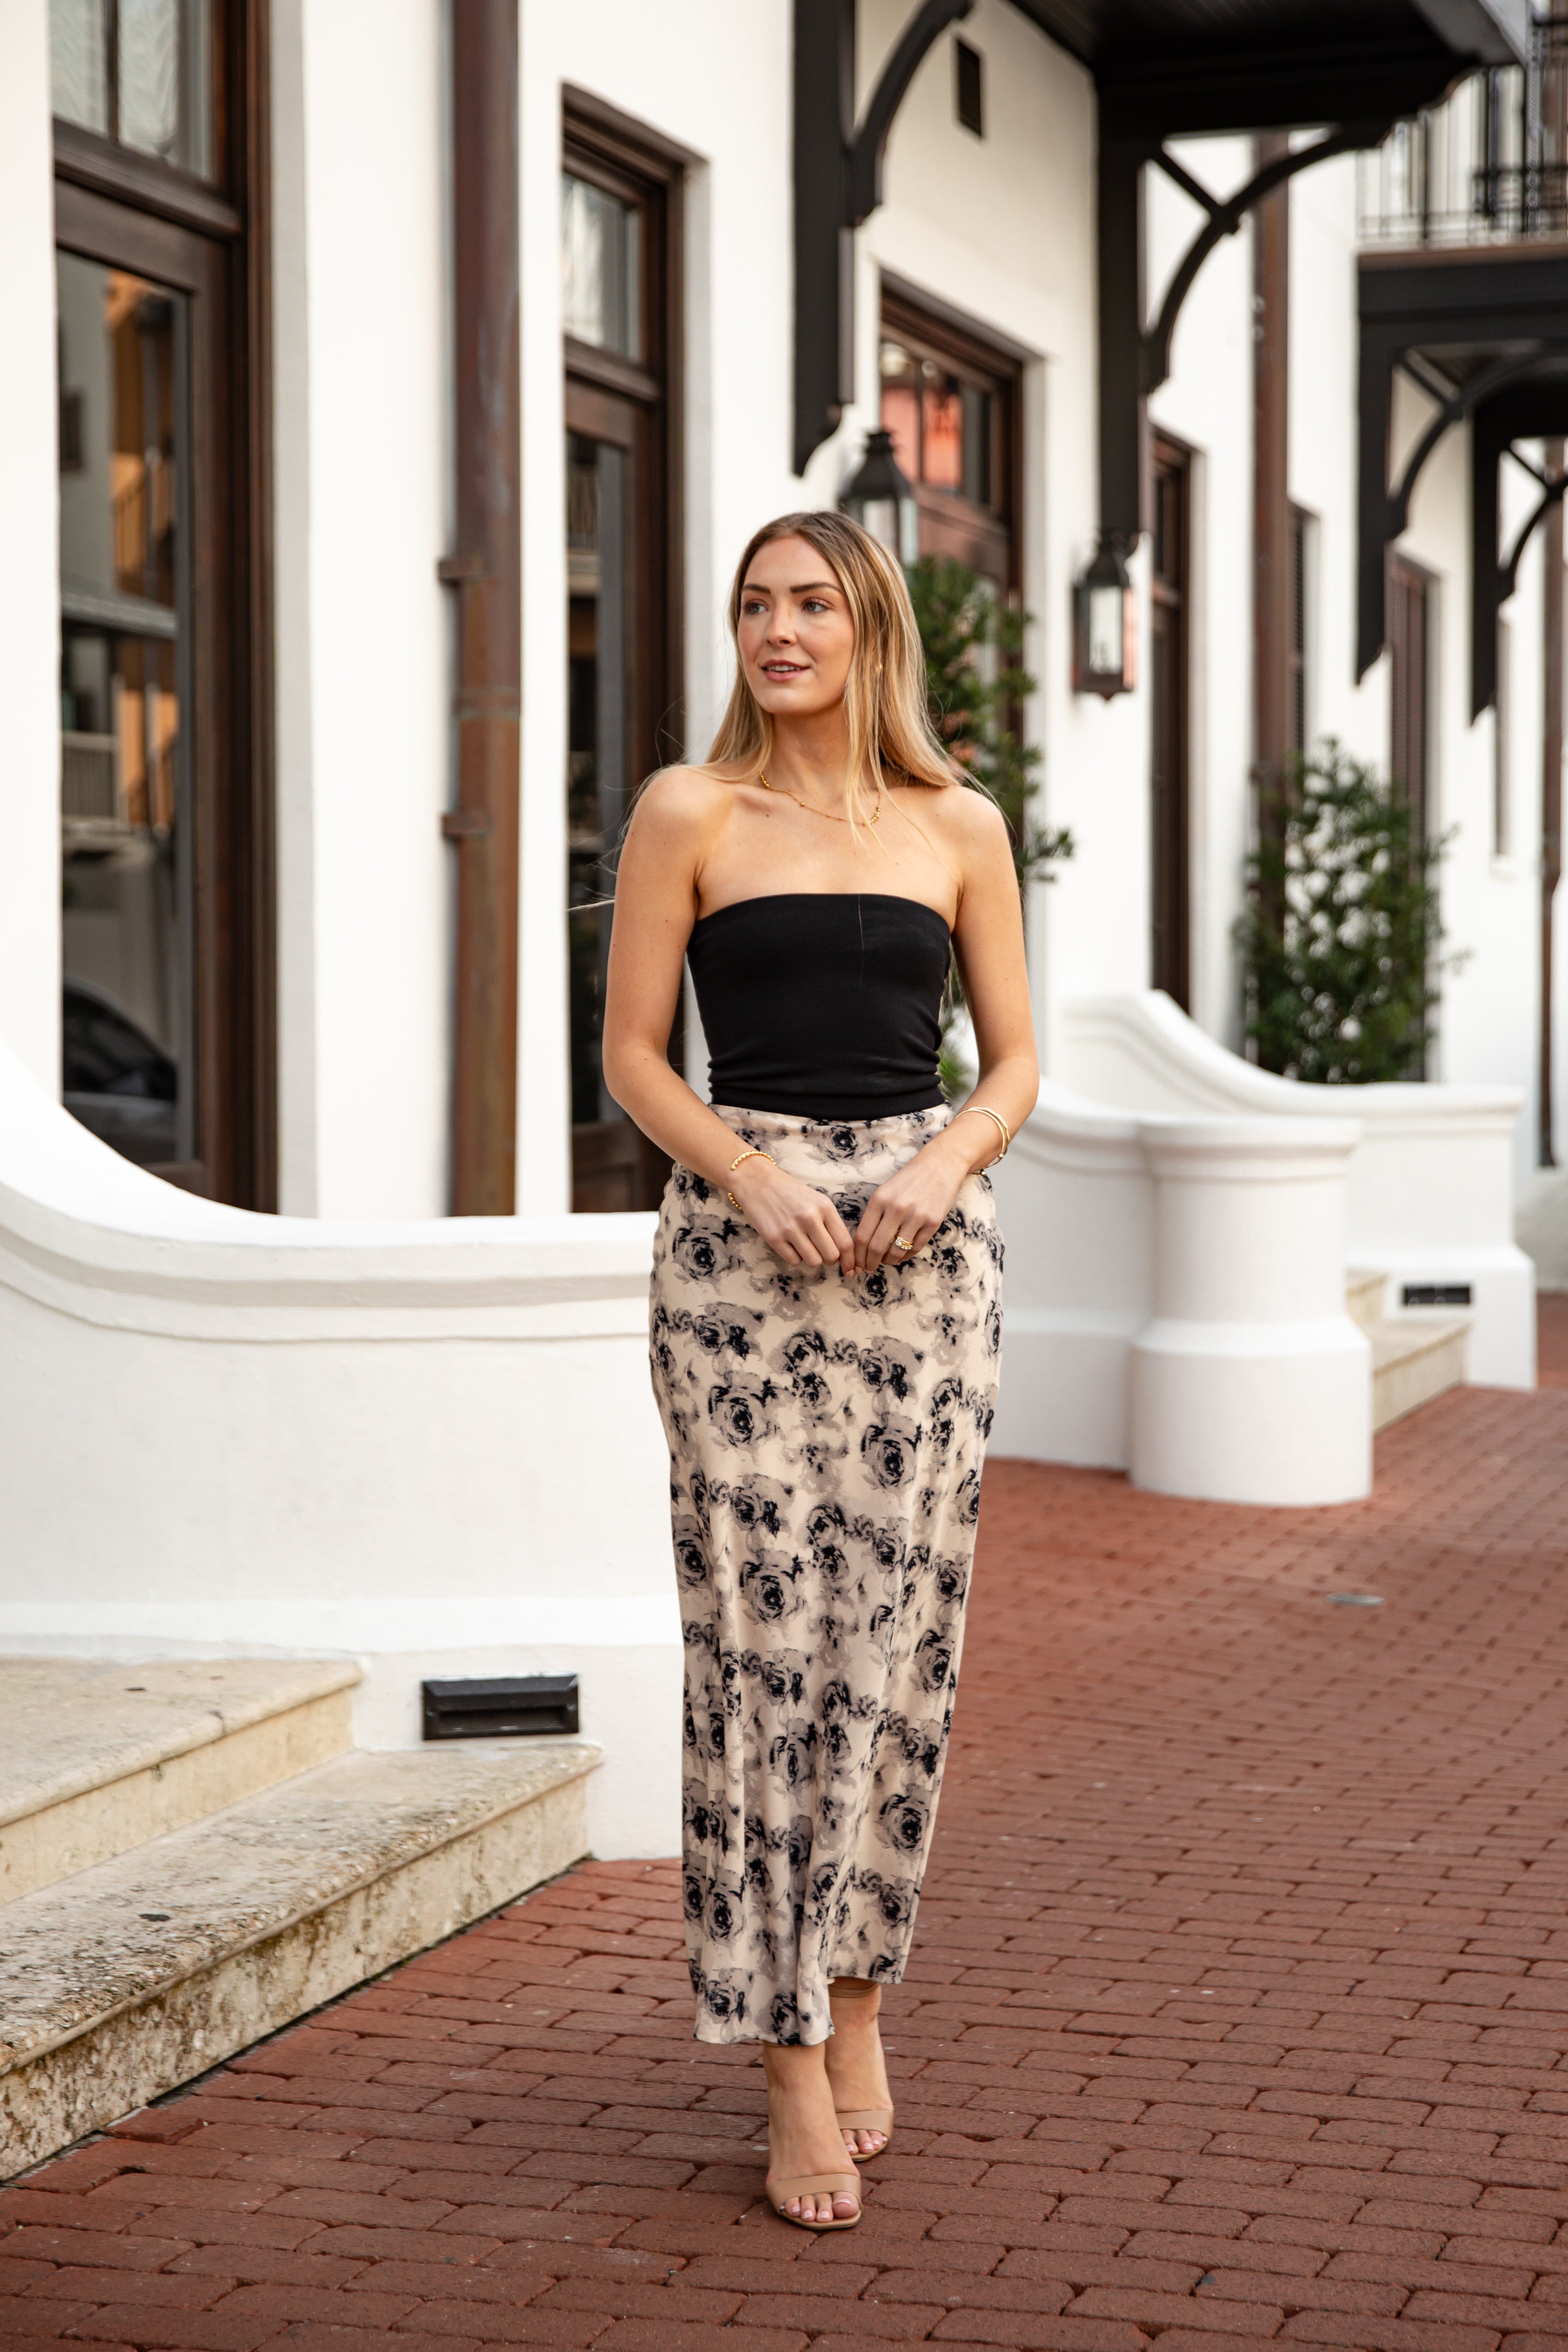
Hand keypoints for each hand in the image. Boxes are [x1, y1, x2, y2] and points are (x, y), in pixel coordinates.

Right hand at [729, 1158, 854, 1270]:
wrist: (757, 1181)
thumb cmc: (790, 1192)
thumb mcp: (816, 1200)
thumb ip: (830, 1222)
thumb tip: (843, 1252)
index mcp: (824, 1207)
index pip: (845, 1243)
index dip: (850, 1261)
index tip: (850, 1270)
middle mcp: (810, 1218)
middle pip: (831, 1256)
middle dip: (830, 1260)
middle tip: (823, 1254)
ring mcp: (791, 1228)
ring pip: (814, 1261)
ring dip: (812, 1259)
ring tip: (805, 1247)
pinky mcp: (774, 1238)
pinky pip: (794, 1261)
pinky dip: (795, 1258)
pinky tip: (790, 1244)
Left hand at [853, 1131, 974, 1271]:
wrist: (940, 1165)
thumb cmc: (909, 1178)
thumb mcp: (885, 1190)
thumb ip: (875, 1214)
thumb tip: (864, 1243)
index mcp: (879, 1199)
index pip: (862, 1236)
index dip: (857, 1255)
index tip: (857, 1262)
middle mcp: (896, 1208)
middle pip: (876, 1247)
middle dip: (870, 1263)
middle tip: (869, 1268)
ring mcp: (916, 1216)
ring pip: (896, 1251)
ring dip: (889, 1261)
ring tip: (886, 1261)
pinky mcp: (932, 1222)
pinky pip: (915, 1248)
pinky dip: (906, 1256)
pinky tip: (902, 1255)